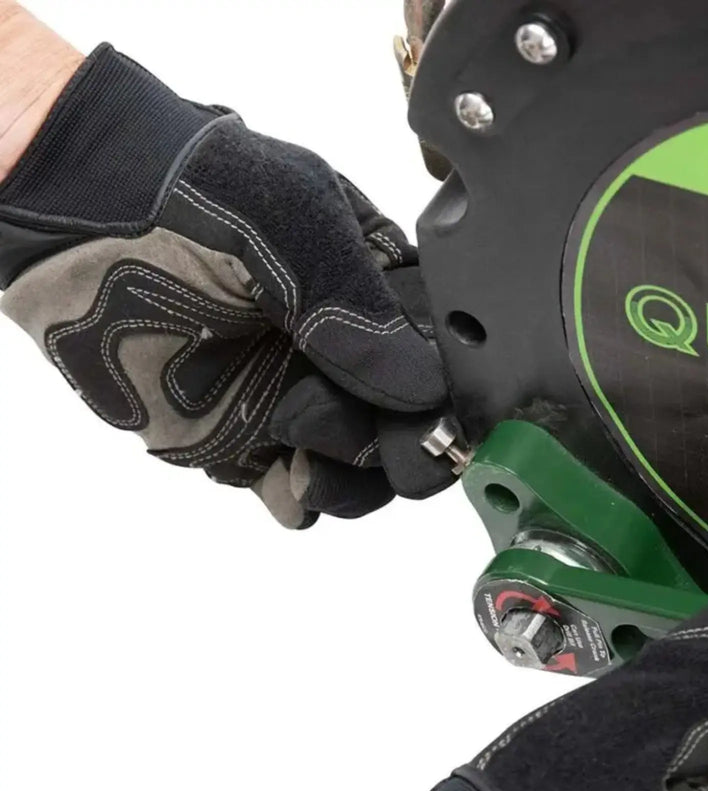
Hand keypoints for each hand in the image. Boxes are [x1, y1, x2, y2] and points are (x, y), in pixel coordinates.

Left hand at [0, 44, 451, 528]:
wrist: (76, 217)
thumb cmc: (185, 195)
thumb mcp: (291, 223)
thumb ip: (356, 305)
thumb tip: (422, 388)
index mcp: (380, 293)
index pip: (444, 359)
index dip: (449, 392)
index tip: (434, 409)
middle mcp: (348, 356)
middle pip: (414, 430)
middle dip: (402, 442)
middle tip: (376, 434)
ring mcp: (301, 401)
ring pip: (366, 473)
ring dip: (349, 470)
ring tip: (293, 429)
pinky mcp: (248, 443)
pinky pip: (299, 496)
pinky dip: (302, 495)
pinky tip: (281, 467)